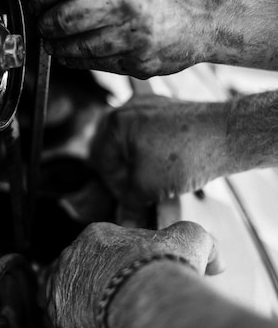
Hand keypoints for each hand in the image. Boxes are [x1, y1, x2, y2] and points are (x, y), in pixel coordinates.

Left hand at [30, 0, 214, 77]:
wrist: (205, 16)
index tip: (35, 2)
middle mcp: (125, 0)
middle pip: (63, 18)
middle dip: (43, 24)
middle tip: (41, 24)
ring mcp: (132, 34)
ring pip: (75, 46)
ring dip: (55, 45)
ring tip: (51, 41)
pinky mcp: (137, 61)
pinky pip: (93, 63)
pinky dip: (74, 59)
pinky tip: (70, 53)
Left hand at [45, 220, 219, 327]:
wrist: (149, 301)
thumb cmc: (165, 270)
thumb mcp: (192, 240)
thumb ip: (202, 243)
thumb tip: (216, 260)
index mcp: (97, 235)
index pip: (96, 248)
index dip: (108, 266)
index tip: (119, 281)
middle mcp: (73, 254)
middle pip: (75, 268)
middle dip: (87, 283)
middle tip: (105, 301)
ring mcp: (61, 283)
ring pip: (58, 290)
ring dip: (69, 300)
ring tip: (89, 316)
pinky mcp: (56, 313)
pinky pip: (52, 317)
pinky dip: (64, 323)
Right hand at [89, 94, 229, 208]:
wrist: (226, 136)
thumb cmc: (181, 157)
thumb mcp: (146, 187)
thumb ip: (129, 204)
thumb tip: (124, 221)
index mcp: (115, 122)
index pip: (102, 160)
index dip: (114, 186)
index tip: (128, 202)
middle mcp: (130, 108)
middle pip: (116, 148)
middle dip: (125, 173)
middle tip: (136, 193)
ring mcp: (151, 106)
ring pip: (134, 142)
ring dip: (139, 164)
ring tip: (153, 184)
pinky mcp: (171, 110)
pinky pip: (152, 134)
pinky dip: (154, 153)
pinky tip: (166, 169)